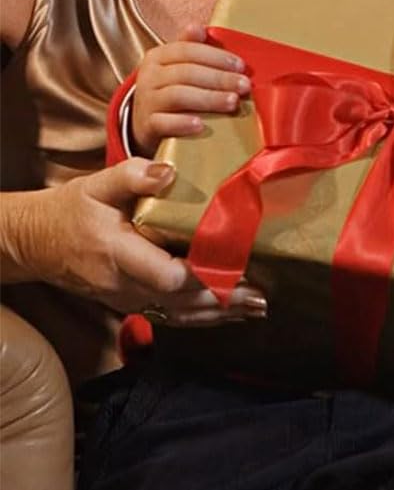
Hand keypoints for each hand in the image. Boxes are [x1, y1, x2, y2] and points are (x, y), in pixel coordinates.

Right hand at [1, 161, 266, 325]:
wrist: (36, 243)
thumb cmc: (71, 211)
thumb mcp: (95, 185)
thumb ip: (130, 175)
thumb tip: (168, 172)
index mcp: (117, 253)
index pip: (164, 275)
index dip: (200, 277)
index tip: (236, 269)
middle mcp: (123, 284)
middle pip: (180, 300)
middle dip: (222, 299)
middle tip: (261, 295)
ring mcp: (127, 299)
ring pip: (178, 315)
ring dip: (219, 315)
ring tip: (257, 309)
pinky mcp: (131, 304)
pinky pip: (170, 316)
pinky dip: (203, 318)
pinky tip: (230, 316)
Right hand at [130, 26, 251, 156]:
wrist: (145, 122)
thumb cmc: (170, 89)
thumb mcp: (176, 66)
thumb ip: (190, 47)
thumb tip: (199, 28)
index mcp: (158, 56)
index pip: (187, 50)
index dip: (216, 57)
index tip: (241, 66)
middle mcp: (149, 76)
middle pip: (186, 73)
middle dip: (219, 78)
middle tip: (244, 86)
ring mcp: (146, 101)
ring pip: (178, 95)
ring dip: (209, 99)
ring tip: (232, 102)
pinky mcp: (146, 125)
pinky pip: (163, 123)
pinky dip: (182, 123)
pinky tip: (201, 125)